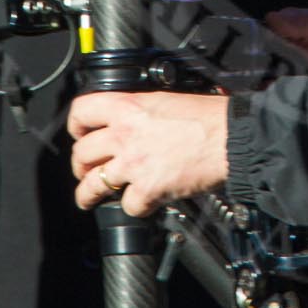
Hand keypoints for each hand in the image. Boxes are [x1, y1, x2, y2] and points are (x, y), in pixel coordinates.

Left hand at [68, 92, 229, 214]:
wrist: (232, 138)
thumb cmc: (209, 117)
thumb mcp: (166, 100)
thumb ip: (141, 110)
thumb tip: (133, 120)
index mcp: (129, 107)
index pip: (82, 111)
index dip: (76, 126)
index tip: (80, 134)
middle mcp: (125, 134)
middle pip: (82, 153)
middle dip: (81, 165)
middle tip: (87, 169)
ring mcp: (134, 163)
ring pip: (93, 184)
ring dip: (87, 194)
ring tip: (88, 198)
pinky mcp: (148, 189)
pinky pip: (128, 205)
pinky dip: (135, 207)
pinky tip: (142, 202)